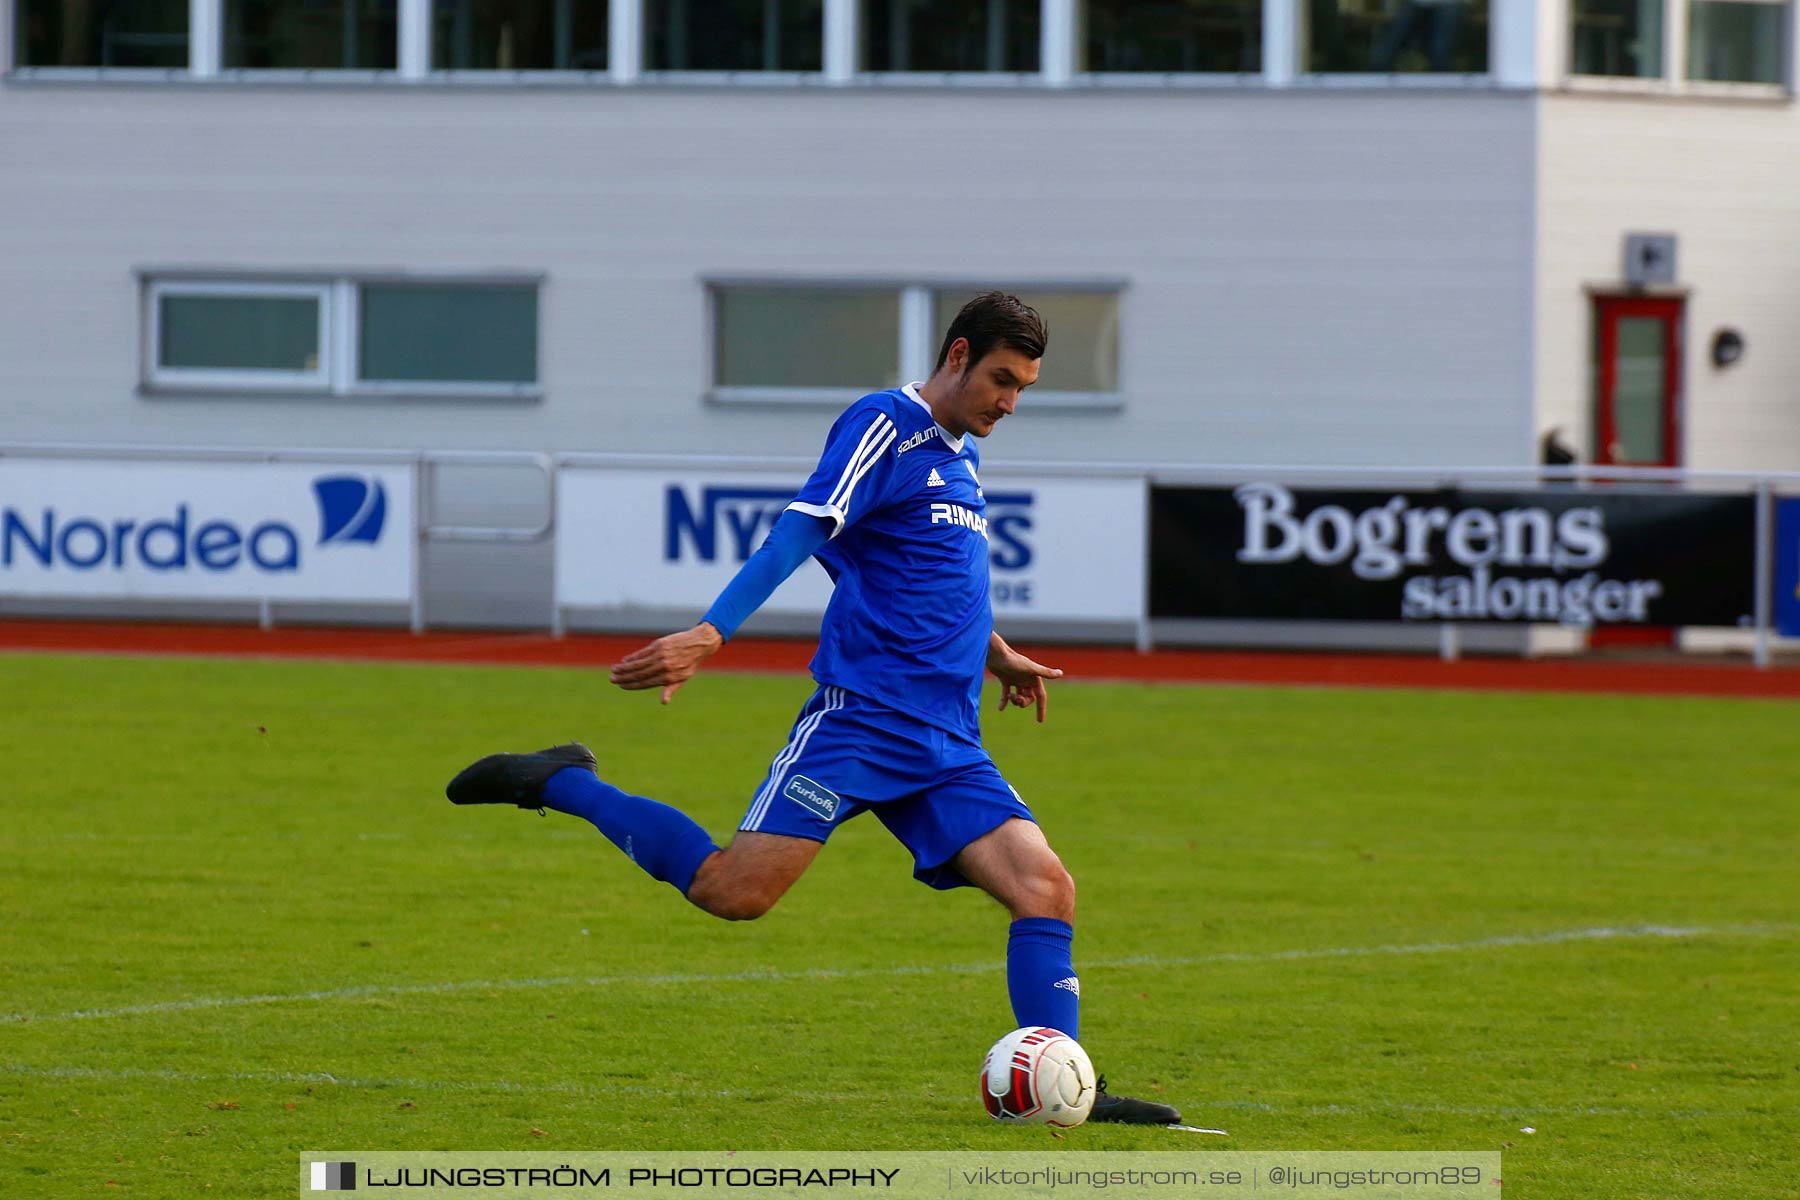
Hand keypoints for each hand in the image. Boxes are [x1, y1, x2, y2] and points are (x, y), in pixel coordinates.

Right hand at [609, 623, 723, 704]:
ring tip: (614, 670)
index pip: (646, 683)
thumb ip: (671, 688)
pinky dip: (633, 657)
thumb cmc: (690, 663)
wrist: (699, 643)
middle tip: (612, 679)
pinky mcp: (659, 645)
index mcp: (669, 677)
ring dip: (624, 667)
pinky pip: (643, 653)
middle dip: (624, 677)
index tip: (621, 685)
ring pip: (638, 664)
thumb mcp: (683, 678)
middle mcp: (664, 667)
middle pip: (639, 674)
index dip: (632, 685)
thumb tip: (663, 702)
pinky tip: (624, 661)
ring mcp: (661, 655)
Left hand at [987, 639, 1062, 723]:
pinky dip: (1003, 701)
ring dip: (1014, 700)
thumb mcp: (1030, 668)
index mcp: (1034, 678)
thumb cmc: (1013, 661)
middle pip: (1029, 698)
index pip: (1041, 696)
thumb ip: (1045, 672)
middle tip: (1016, 699)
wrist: (996, 654)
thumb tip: (1061, 673)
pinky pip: (1005, 694)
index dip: (1041, 708)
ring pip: (1018, 696)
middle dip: (1023, 702)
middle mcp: (1026, 679)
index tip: (1040, 721)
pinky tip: (1000, 709)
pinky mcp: (1005, 679)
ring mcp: (1015, 680)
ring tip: (1009, 696)